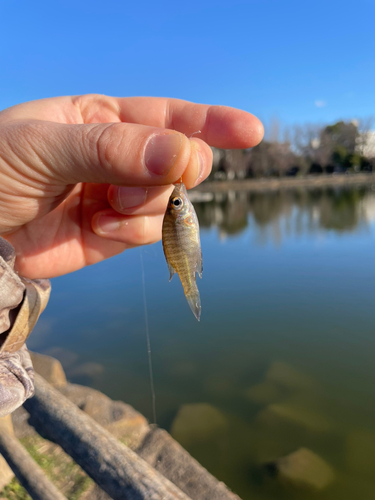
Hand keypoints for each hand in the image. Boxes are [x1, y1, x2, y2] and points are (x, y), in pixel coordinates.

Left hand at [0, 94, 262, 278]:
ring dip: (143, 209)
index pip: (169, 115)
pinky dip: (132, 233)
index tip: (249, 132)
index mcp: (104, 118)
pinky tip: (98, 228)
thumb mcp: (44, 147)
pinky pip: (152, 232)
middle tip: (128, 188)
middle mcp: (122, 155)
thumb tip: (181, 154)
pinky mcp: (117, 233)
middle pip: (183, 160)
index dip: (211, 121)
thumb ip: (112, 148)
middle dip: (169, 176)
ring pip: (171, 201)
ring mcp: (122, 196)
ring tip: (100, 211)